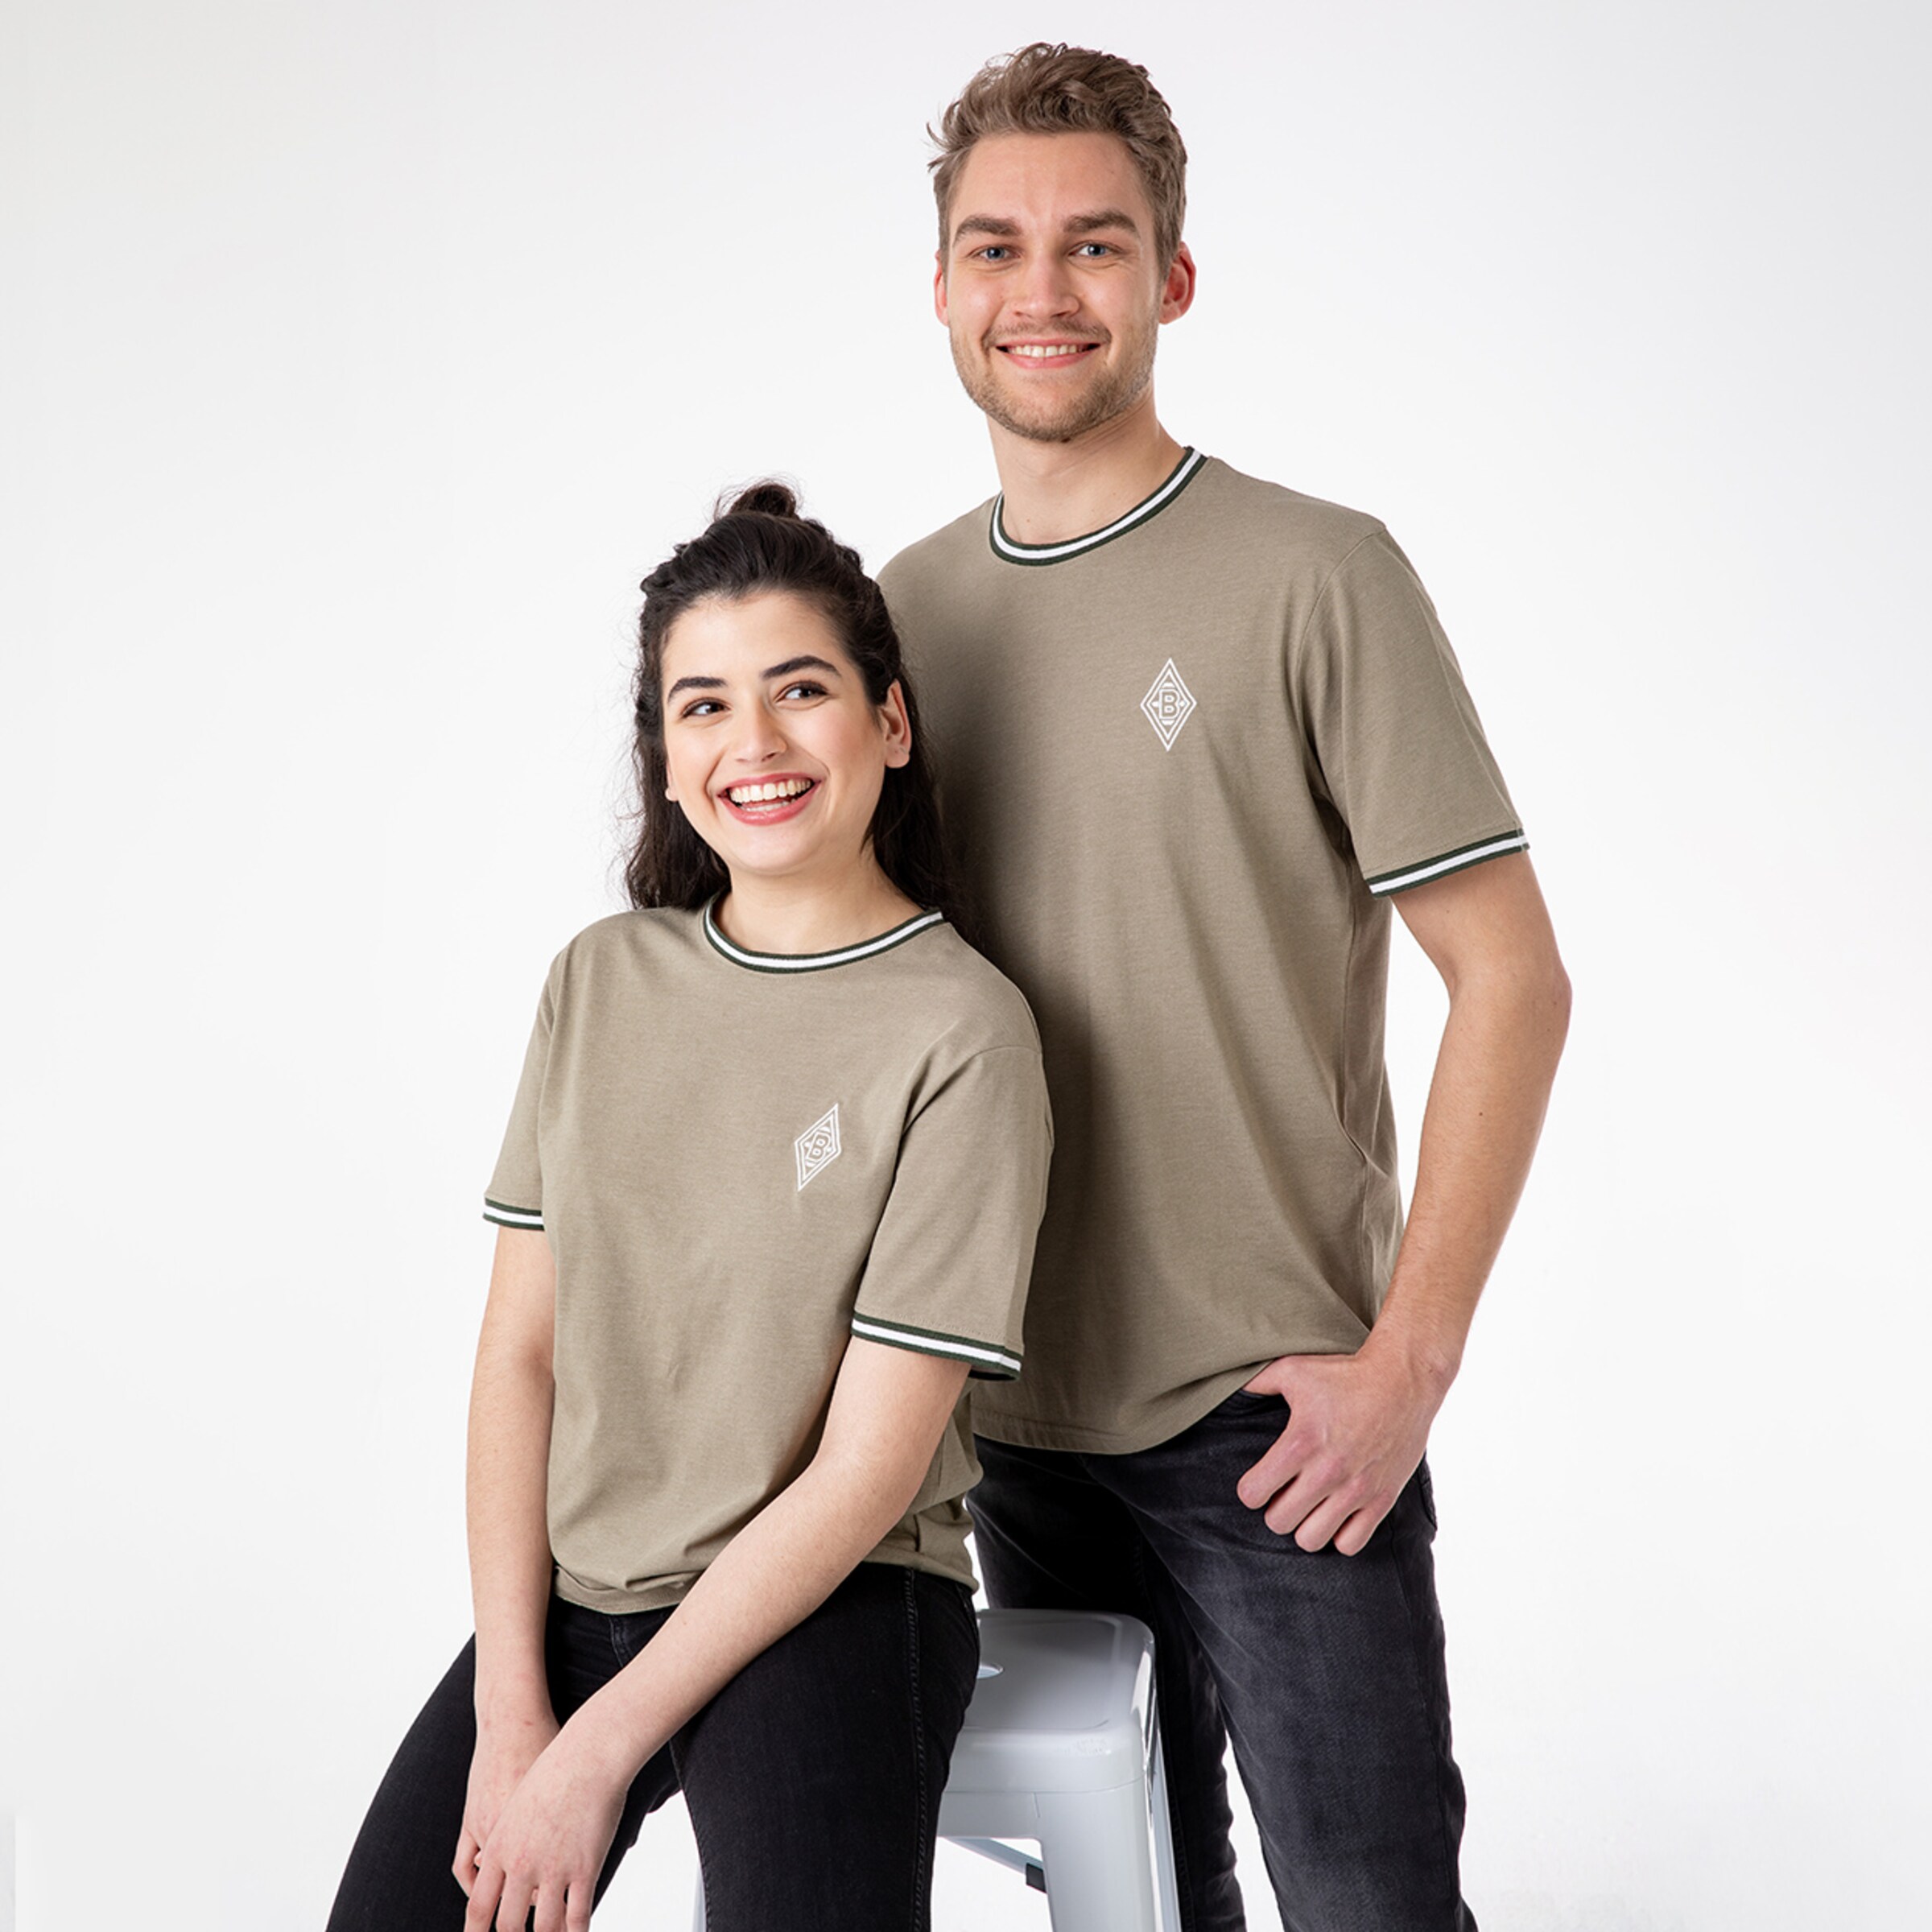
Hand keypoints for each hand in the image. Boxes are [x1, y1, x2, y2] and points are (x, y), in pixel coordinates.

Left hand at [464, 1719, 630, 1931]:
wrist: (587, 1752)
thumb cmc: (551, 1769)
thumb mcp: (512, 1805)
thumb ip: (499, 1839)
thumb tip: (484, 1863)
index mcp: (498, 1848)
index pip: (478, 1907)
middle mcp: (520, 1863)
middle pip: (507, 1925)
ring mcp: (553, 1868)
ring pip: (544, 1927)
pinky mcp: (584, 1867)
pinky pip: (577, 1916)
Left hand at [1234, 1347, 1445, 1554]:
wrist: (1403, 1380)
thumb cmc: (1344, 1374)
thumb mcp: (1294, 1369)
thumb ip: (1257, 1381)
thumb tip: (1227, 1384)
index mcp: (1301, 1441)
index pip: (1253, 1494)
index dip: (1250, 1489)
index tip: (1260, 1479)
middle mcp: (1327, 1471)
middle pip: (1278, 1521)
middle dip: (1274, 1509)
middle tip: (1284, 1493)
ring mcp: (1357, 1489)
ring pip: (1311, 1540)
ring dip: (1304, 1525)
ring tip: (1309, 1506)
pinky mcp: (1382, 1499)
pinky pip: (1350, 1544)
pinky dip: (1339, 1535)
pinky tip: (1336, 1513)